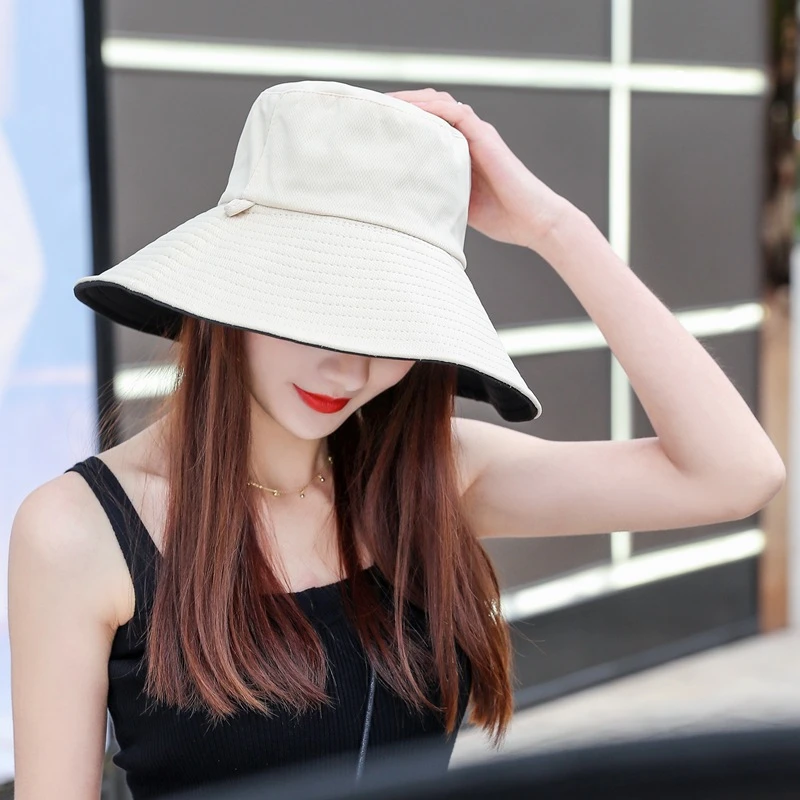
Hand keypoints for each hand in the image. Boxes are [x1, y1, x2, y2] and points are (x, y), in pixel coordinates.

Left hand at [387, 88, 574, 250]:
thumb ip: (437, 195)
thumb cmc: (501, 218)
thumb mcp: (458, 205)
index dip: (404, 120)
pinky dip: (432, 107)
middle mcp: (468, 137)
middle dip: (402, 105)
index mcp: (461, 151)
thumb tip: (404, 203)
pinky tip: (410, 110)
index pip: (429, 124)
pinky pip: (456, 112)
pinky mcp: (485, 137)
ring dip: (412, 100)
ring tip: (385, 103)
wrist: (532, 221)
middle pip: (430, 107)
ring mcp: (478, 134)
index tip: (377, 124)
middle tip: (373, 109)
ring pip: (440, 103)